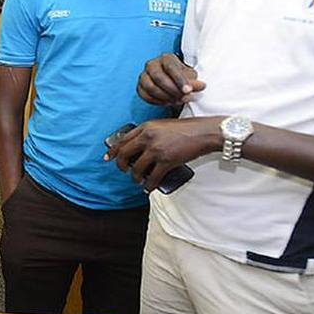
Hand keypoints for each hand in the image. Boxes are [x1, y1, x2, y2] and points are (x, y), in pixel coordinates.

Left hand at [104, 117, 222, 191]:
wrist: (204, 132)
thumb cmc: (186, 129)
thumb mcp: (162, 125)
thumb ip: (150, 133)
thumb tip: (139, 147)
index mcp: (146, 127)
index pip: (123, 140)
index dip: (113, 151)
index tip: (108, 158)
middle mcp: (148, 137)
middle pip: (125, 155)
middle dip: (122, 166)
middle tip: (124, 170)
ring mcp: (157, 150)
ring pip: (137, 169)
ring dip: (135, 177)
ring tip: (137, 180)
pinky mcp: (167, 161)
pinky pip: (152, 177)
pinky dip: (149, 185)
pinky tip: (148, 188)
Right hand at [138, 53, 205, 105]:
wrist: (172, 82)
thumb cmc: (181, 77)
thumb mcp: (191, 77)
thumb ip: (195, 82)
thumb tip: (200, 86)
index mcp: (166, 58)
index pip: (170, 67)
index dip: (180, 80)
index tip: (188, 91)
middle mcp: (152, 64)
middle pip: (158, 77)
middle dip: (172, 90)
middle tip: (183, 98)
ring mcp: (143, 75)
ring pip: (150, 88)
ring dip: (165, 97)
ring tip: (177, 101)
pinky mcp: (139, 87)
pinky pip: (145, 96)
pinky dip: (157, 101)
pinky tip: (168, 102)